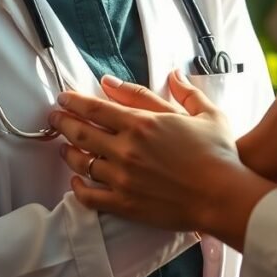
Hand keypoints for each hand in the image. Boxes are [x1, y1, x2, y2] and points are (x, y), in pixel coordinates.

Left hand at [51, 74, 274, 242]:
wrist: (222, 196)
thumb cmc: (218, 153)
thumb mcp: (205, 113)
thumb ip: (184, 91)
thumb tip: (171, 72)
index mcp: (143, 123)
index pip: (96, 108)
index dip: (75, 101)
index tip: (64, 97)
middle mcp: (126, 149)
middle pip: (82, 132)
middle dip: (63, 122)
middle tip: (54, 118)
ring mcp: (123, 178)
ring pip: (82, 163)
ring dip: (68, 153)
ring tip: (63, 147)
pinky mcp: (125, 204)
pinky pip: (90, 196)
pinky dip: (77, 189)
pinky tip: (75, 183)